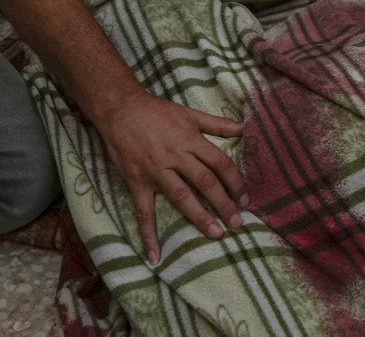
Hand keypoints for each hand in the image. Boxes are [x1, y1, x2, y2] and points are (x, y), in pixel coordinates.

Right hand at [95, 90, 244, 261]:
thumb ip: (216, 124)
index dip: (235, 181)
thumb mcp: (189, 113)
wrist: (120, 110)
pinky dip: (148, 234)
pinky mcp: (137, 182)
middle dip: (223, 204)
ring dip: (199, 217)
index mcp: (190, 140)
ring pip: (181, 197)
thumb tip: (243, 129)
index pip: (219, 163)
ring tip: (216, 234)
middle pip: (205, 182)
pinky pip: (143, 211)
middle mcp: (176, 157)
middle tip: (237, 223)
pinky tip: (155, 255)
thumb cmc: (157, 112)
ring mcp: (156, 171)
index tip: (245, 199)